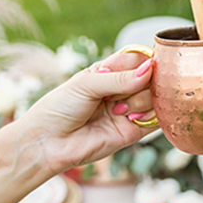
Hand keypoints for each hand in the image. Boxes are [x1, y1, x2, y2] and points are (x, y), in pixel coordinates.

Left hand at [14, 52, 156, 174]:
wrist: (47, 143)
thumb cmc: (59, 109)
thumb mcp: (87, 84)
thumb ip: (120, 78)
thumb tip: (150, 69)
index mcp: (109, 72)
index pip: (139, 59)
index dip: (148, 61)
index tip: (148, 66)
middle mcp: (121, 90)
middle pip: (152, 79)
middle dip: (144, 84)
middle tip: (123, 94)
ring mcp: (128, 110)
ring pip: (155, 99)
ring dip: (142, 102)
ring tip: (119, 110)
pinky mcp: (133, 131)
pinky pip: (155, 121)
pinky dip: (150, 117)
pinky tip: (130, 118)